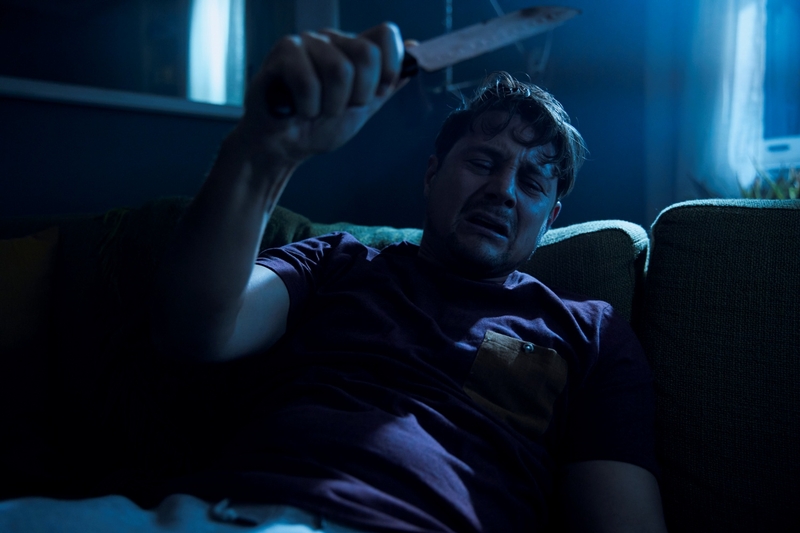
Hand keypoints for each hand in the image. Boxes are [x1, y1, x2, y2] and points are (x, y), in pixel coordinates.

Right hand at [235, 22, 408, 167]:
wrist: (284, 147)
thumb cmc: (318, 126)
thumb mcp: (362, 108)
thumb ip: (388, 83)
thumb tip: (417, 48)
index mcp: (353, 48)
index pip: (385, 35)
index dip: (388, 69)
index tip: (375, 95)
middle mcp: (332, 39)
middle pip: (366, 54)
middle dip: (357, 95)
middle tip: (338, 109)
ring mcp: (306, 42)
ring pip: (339, 70)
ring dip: (330, 105)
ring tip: (316, 111)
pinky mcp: (283, 52)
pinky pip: (308, 81)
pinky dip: (307, 107)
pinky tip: (297, 109)